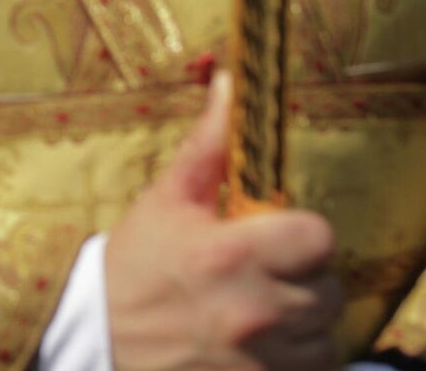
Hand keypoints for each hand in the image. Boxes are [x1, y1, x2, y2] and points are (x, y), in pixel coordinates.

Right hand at [106, 72, 342, 370]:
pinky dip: (296, 358)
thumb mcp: (165, 201)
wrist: (96, 339)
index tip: (274, 237)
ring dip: (303, 323)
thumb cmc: (133, 266)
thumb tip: (231, 82)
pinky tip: (263, 343)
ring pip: (325, 335)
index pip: (319, 237)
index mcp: (230, 253)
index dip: (301, 234)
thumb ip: (208, 146)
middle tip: (263, 275)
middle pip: (329, 289)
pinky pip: (313, 369)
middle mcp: (253, 309)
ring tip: (263, 311)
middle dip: (303, 279)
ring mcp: (259, 358)